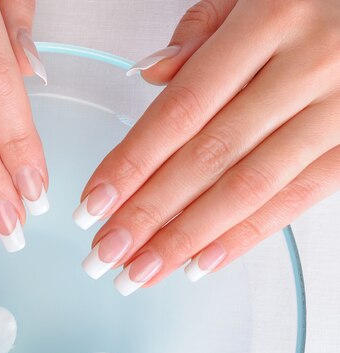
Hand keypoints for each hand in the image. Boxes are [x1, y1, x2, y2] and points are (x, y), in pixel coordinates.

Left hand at [76, 0, 339, 292]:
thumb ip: (203, 29)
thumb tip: (151, 76)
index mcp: (269, 21)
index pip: (180, 111)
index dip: (131, 164)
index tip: (94, 204)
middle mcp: (304, 68)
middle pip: (206, 159)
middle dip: (147, 216)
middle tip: (105, 254)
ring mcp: (337, 112)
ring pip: (246, 190)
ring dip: (185, 240)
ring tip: (141, 272)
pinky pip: (296, 200)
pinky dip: (244, 237)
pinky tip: (200, 263)